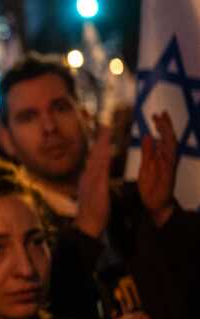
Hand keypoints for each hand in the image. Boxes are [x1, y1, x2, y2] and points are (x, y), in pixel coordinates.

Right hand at [75, 124, 111, 238]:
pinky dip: (102, 158)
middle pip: (95, 154)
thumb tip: (96, 177)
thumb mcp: (94, 196)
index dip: (99, 144)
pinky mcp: (96, 186)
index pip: (95, 158)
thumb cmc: (92, 213)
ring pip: (97, 158)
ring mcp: (91, 180)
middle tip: (105, 123)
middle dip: (100, 138)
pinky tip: (105, 150)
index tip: (104, 131)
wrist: (86, 226)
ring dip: (101, 143)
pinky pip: (100, 169)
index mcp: (88, 178)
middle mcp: (88, 176)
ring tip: (106, 130)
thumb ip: (94, 185)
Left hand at [138, 111, 177, 226]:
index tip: (157, 115)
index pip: (163, 137)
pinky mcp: (168, 175)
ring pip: (171, 147)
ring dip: (166, 135)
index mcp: (161, 156)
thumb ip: (147, 151)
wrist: (154, 204)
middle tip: (160, 114)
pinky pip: (169, 161)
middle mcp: (167, 159)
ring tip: (162, 123)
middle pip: (169, 138)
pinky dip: (166, 152)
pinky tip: (162, 143)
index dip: (161, 126)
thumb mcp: (146, 165)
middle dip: (166, 126)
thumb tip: (148, 136)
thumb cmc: (151, 185)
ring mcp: (169, 167)